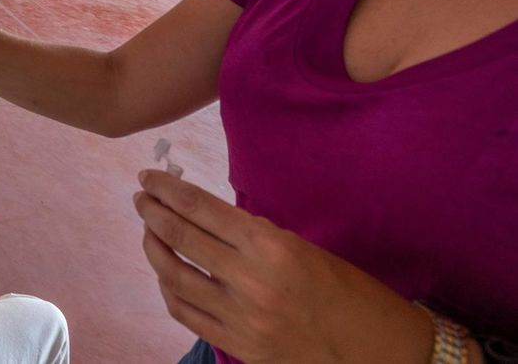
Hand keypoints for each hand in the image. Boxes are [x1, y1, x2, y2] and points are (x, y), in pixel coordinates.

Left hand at [133, 170, 438, 363]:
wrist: (384, 356)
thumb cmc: (355, 296)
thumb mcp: (308, 251)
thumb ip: (258, 237)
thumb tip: (213, 220)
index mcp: (272, 247)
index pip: (202, 209)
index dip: (167, 190)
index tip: (148, 178)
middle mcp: (250, 281)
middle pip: (181, 238)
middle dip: (152, 213)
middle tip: (140, 198)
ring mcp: (241, 319)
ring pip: (173, 277)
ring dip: (154, 250)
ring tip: (148, 233)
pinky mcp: (239, 349)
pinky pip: (186, 314)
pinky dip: (169, 290)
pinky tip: (166, 275)